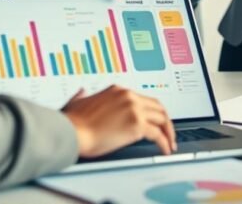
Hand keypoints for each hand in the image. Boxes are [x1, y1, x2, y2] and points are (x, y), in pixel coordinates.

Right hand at [62, 85, 176, 157]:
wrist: (71, 131)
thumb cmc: (72, 122)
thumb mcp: (78, 102)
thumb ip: (83, 96)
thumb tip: (82, 92)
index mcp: (118, 91)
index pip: (143, 99)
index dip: (152, 112)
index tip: (154, 121)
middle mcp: (129, 97)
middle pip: (157, 106)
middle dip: (165, 121)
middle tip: (168, 133)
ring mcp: (134, 109)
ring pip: (162, 118)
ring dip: (168, 132)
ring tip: (169, 144)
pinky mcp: (137, 125)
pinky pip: (158, 134)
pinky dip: (164, 142)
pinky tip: (165, 150)